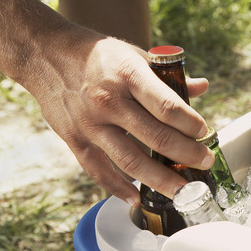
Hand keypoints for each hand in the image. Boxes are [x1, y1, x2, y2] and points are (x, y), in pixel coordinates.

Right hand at [28, 27, 213, 204]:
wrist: (46, 53)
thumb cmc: (98, 55)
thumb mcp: (135, 55)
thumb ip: (169, 76)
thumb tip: (201, 87)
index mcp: (129, 76)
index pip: (168, 107)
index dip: (191, 124)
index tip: (205, 133)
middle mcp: (109, 101)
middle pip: (156, 137)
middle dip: (187, 154)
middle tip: (205, 162)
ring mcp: (90, 123)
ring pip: (130, 160)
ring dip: (160, 179)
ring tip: (183, 189)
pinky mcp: (73, 138)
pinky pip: (98, 170)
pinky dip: (118, 188)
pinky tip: (137, 198)